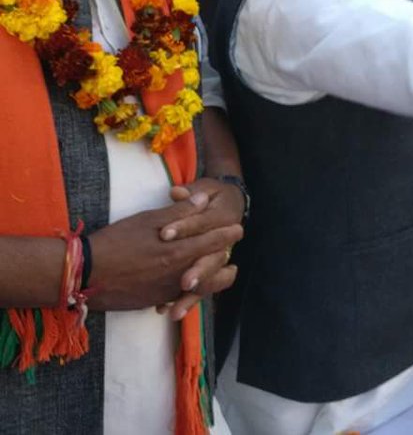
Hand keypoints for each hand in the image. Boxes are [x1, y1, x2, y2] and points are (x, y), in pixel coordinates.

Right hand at [87, 195, 241, 312]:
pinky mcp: (155, 300)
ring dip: (216, 277)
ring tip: (227, 272)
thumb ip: (179, 211)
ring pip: (203, 287)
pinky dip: (192, 291)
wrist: (86, 274)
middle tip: (233, 250)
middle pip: (214, 266)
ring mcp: (168, 290)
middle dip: (226, 255)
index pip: (213, 241)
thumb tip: (202, 199)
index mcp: (179, 250)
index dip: (227, 233)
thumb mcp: (148, 220)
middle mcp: (179, 273)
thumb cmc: (116, 241)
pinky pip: (181, 297)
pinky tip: (195, 286)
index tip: (237, 228)